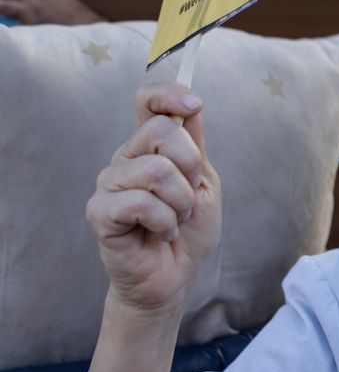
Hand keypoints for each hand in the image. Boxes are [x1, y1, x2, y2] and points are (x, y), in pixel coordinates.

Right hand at [85, 83, 221, 312]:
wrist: (175, 276)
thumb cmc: (189, 230)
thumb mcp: (204, 183)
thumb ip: (195, 145)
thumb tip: (191, 104)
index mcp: (149, 148)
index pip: (146, 102)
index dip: (168, 95)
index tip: (194, 105)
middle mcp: (125, 159)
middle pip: (161, 130)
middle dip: (192, 166)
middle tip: (189, 196)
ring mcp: (109, 183)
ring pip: (157, 169)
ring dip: (181, 201)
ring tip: (175, 219)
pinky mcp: (100, 212)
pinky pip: (142, 202)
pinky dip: (165, 221)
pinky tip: (161, 232)